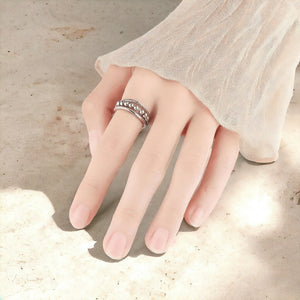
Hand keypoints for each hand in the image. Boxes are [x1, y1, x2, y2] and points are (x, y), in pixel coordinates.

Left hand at [69, 65, 239, 259]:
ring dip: (171, 209)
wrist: (217, 31)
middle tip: (115, 248)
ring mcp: (209, 107)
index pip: (111, 143)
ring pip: (189, 166)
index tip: (79, 218)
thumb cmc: (163, 55)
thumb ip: (98, 104)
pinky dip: (210, 190)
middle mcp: (176, 96)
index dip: (94, 183)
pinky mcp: (234, 116)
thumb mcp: (122, 67)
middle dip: (130, 209)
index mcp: (142, 82)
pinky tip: (194, 217)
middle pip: (150, 162)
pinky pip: (223, 159)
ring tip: (156, 243)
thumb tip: (95, 149)